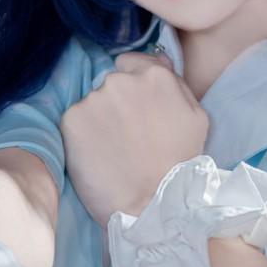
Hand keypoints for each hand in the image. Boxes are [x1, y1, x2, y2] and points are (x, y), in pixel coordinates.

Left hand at [59, 52, 209, 229]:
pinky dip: (83, 136)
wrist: (150, 205)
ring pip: (93, 103)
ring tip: (114, 150)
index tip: (136, 111)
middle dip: (117, 103)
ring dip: (99, 120)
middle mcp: (121, 80)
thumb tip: (158, 61)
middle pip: (110, 83)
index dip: (132, 88)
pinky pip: (75, 121)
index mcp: (154, 75)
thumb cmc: (179, 165)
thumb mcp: (195, 117)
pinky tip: (98, 156)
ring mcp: (93, 98)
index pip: (129, 63)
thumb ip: (175, 84)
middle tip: (128, 136)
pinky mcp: (71, 119)